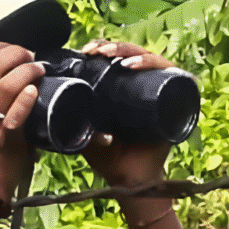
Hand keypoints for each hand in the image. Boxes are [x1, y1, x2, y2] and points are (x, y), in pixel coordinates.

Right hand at [0, 42, 43, 205]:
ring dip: (27, 68)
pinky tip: (35, 91)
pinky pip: (14, 108)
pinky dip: (27, 95)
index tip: (14, 50)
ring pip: (5, 79)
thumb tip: (14, 91)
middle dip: (16, 52)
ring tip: (39, 69)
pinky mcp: (2, 137)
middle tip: (31, 57)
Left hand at [79, 39, 175, 186]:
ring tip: (112, 56)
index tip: (85, 51)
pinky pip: (168, 73)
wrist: (128, 180)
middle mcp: (144, 87)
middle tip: (95, 51)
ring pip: (149, 58)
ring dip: (129, 51)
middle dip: (112, 47)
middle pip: (132, 54)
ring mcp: (160, 92)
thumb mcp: (83, 133)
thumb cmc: (109, 158)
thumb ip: (70, 121)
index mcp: (123, 90)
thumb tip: (52, 106)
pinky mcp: (175, 99)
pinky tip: (133, 65)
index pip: (117, 59)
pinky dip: (152, 64)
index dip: (102, 49)